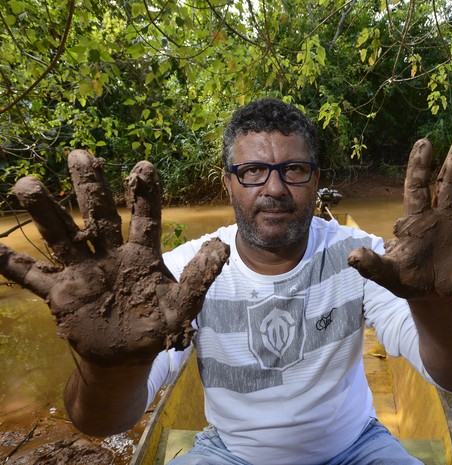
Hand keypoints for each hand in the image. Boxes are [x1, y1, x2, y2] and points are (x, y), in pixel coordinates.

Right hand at [0, 151, 228, 365]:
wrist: (128, 356)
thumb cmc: (158, 326)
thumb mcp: (183, 305)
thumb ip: (200, 277)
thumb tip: (222, 245)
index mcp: (142, 255)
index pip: (145, 219)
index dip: (145, 194)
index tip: (143, 166)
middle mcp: (110, 256)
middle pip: (98, 217)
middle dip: (90, 188)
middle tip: (80, 155)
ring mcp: (83, 273)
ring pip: (62, 237)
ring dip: (45, 213)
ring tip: (27, 185)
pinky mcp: (61, 295)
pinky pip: (32, 277)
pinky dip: (11, 264)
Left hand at [348, 128, 451, 298]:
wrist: (427, 293)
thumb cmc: (403, 277)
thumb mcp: (386, 273)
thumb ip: (372, 263)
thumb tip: (352, 257)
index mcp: (416, 218)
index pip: (417, 186)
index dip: (420, 166)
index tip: (425, 141)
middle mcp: (440, 215)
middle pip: (451, 180)